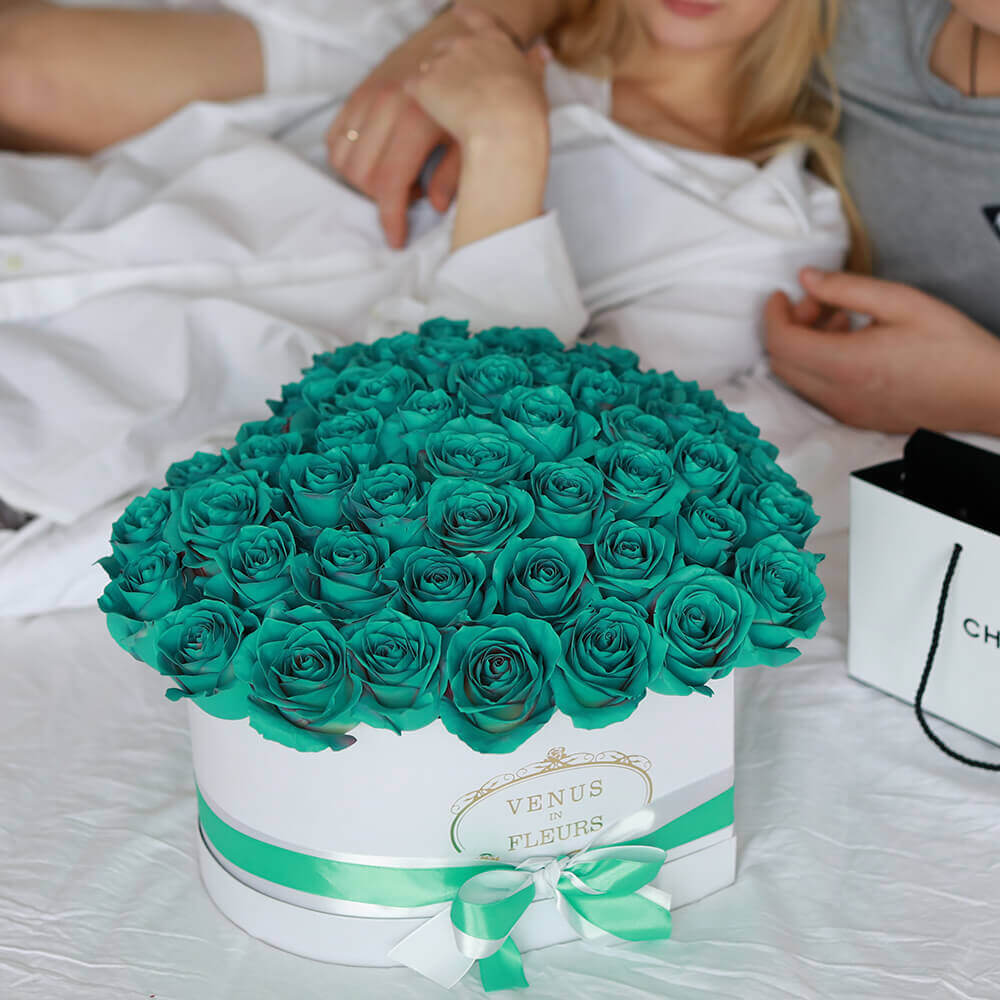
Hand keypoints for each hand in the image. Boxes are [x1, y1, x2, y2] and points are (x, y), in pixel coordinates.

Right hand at [326, 0, 563, 248]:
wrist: (464, 39)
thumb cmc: (474, 93)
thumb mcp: (474, 135)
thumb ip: (455, 175)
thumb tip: (437, 207)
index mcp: (417, 117)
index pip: (389, 184)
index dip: (391, 219)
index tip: (397, 239)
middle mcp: (386, 105)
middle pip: (361, 176)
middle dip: (380, 200)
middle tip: (408, 197)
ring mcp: (367, 95)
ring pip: (343, 160)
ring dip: (363, 181)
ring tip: (396, 177)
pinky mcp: (357, 92)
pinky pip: (335, 139)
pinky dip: (349, 159)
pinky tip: (378, 160)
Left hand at [404, 4, 549, 147]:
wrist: (504, 128)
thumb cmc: (525, 111)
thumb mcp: (536, 82)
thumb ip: (535, 64)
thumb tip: (543, 52)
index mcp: (493, 41)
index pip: (476, 18)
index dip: (466, 14)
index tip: (458, 9)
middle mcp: (465, 45)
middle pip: (443, 46)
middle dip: (443, 62)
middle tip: (451, 87)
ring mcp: (442, 63)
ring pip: (426, 67)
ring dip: (431, 82)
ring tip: (444, 105)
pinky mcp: (424, 85)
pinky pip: (411, 86)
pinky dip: (417, 97)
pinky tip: (426, 110)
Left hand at [765, 269, 999, 434]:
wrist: (986, 395)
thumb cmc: (952, 345)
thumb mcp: (901, 302)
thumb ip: (846, 288)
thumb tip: (805, 277)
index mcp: (846, 365)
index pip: (781, 343)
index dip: (772, 315)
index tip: (780, 294)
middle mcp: (838, 395)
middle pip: (781, 363)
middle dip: (788, 328)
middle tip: (817, 303)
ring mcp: (846, 412)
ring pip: (798, 379)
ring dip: (804, 346)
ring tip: (840, 317)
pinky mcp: (856, 418)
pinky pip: (818, 391)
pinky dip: (819, 364)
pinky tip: (851, 341)